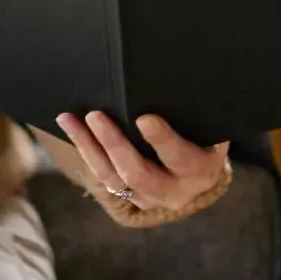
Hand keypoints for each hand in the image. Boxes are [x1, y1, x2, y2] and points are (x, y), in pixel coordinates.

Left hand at [55, 111, 230, 214]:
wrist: (200, 176)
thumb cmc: (205, 138)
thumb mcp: (211, 130)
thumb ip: (194, 114)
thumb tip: (173, 81)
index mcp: (200, 170)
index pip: (180, 157)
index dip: (162, 140)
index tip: (144, 119)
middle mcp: (174, 190)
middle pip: (138, 173)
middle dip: (114, 144)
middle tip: (95, 115)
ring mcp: (149, 198)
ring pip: (113, 177)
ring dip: (89, 146)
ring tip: (69, 119)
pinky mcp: (129, 198)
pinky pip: (103, 177)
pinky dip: (86, 151)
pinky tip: (72, 129)